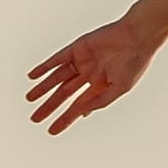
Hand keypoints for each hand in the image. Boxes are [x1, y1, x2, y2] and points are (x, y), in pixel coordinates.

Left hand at [26, 18, 151, 134]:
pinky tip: (33, 76)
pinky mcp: (77, 48)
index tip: (51, 131)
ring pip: (57, 78)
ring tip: (29, 99)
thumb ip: (100, 100)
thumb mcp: (119, 88)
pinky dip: (44, 67)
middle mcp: (88, 75)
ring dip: (43, 88)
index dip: (64, 119)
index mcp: (99, 87)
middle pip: (63, 94)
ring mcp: (81, 61)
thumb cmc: (134, 63)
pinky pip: (57, 59)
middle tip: (35, 119)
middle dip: (49, 107)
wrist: (137, 37)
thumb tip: (82, 113)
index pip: (77, 107)